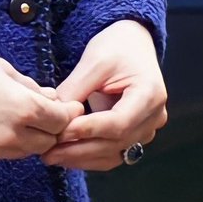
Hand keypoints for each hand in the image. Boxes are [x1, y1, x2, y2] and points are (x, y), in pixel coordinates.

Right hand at [0, 36, 84, 160]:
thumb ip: (28, 86)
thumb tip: (48, 96)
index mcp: (21, 109)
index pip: (60, 121)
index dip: (67, 112)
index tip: (69, 104)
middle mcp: (10, 135)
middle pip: (48, 141)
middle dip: (52, 126)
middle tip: (48, 108)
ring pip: (27, 151)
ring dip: (33, 136)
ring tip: (23, 113)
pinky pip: (5, 153)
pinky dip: (12, 141)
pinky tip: (2, 121)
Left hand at [39, 19, 167, 170]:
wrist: (133, 43)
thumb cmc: (117, 46)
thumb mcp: (94, 61)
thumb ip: (75, 89)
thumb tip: (53, 116)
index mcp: (150, 94)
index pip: (118, 122)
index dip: (88, 130)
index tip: (60, 132)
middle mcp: (154, 117)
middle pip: (116, 143)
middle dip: (79, 150)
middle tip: (48, 152)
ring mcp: (147, 129)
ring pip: (113, 153)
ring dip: (81, 158)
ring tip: (52, 156)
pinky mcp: (135, 135)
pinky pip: (113, 152)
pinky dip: (89, 156)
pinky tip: (66, 154)